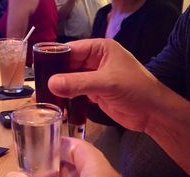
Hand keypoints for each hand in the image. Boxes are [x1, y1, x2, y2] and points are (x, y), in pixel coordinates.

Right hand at [48, 38, 169, 131]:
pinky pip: (77, 93)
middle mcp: (95, 61)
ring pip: (71, 81)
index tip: (38, 70)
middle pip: (69, 66)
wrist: (151, 113)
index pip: (71, 50)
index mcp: (100, 49)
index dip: (54, 58)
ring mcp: (94, 78)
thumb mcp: (106, 82)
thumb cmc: (134, 89)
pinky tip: (58, 106)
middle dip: (55, 77)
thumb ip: (78, 83)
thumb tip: (50, 83)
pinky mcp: (95, 94)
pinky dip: (68, 99)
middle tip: (38, 88)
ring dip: (60, 90)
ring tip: (44, 99)